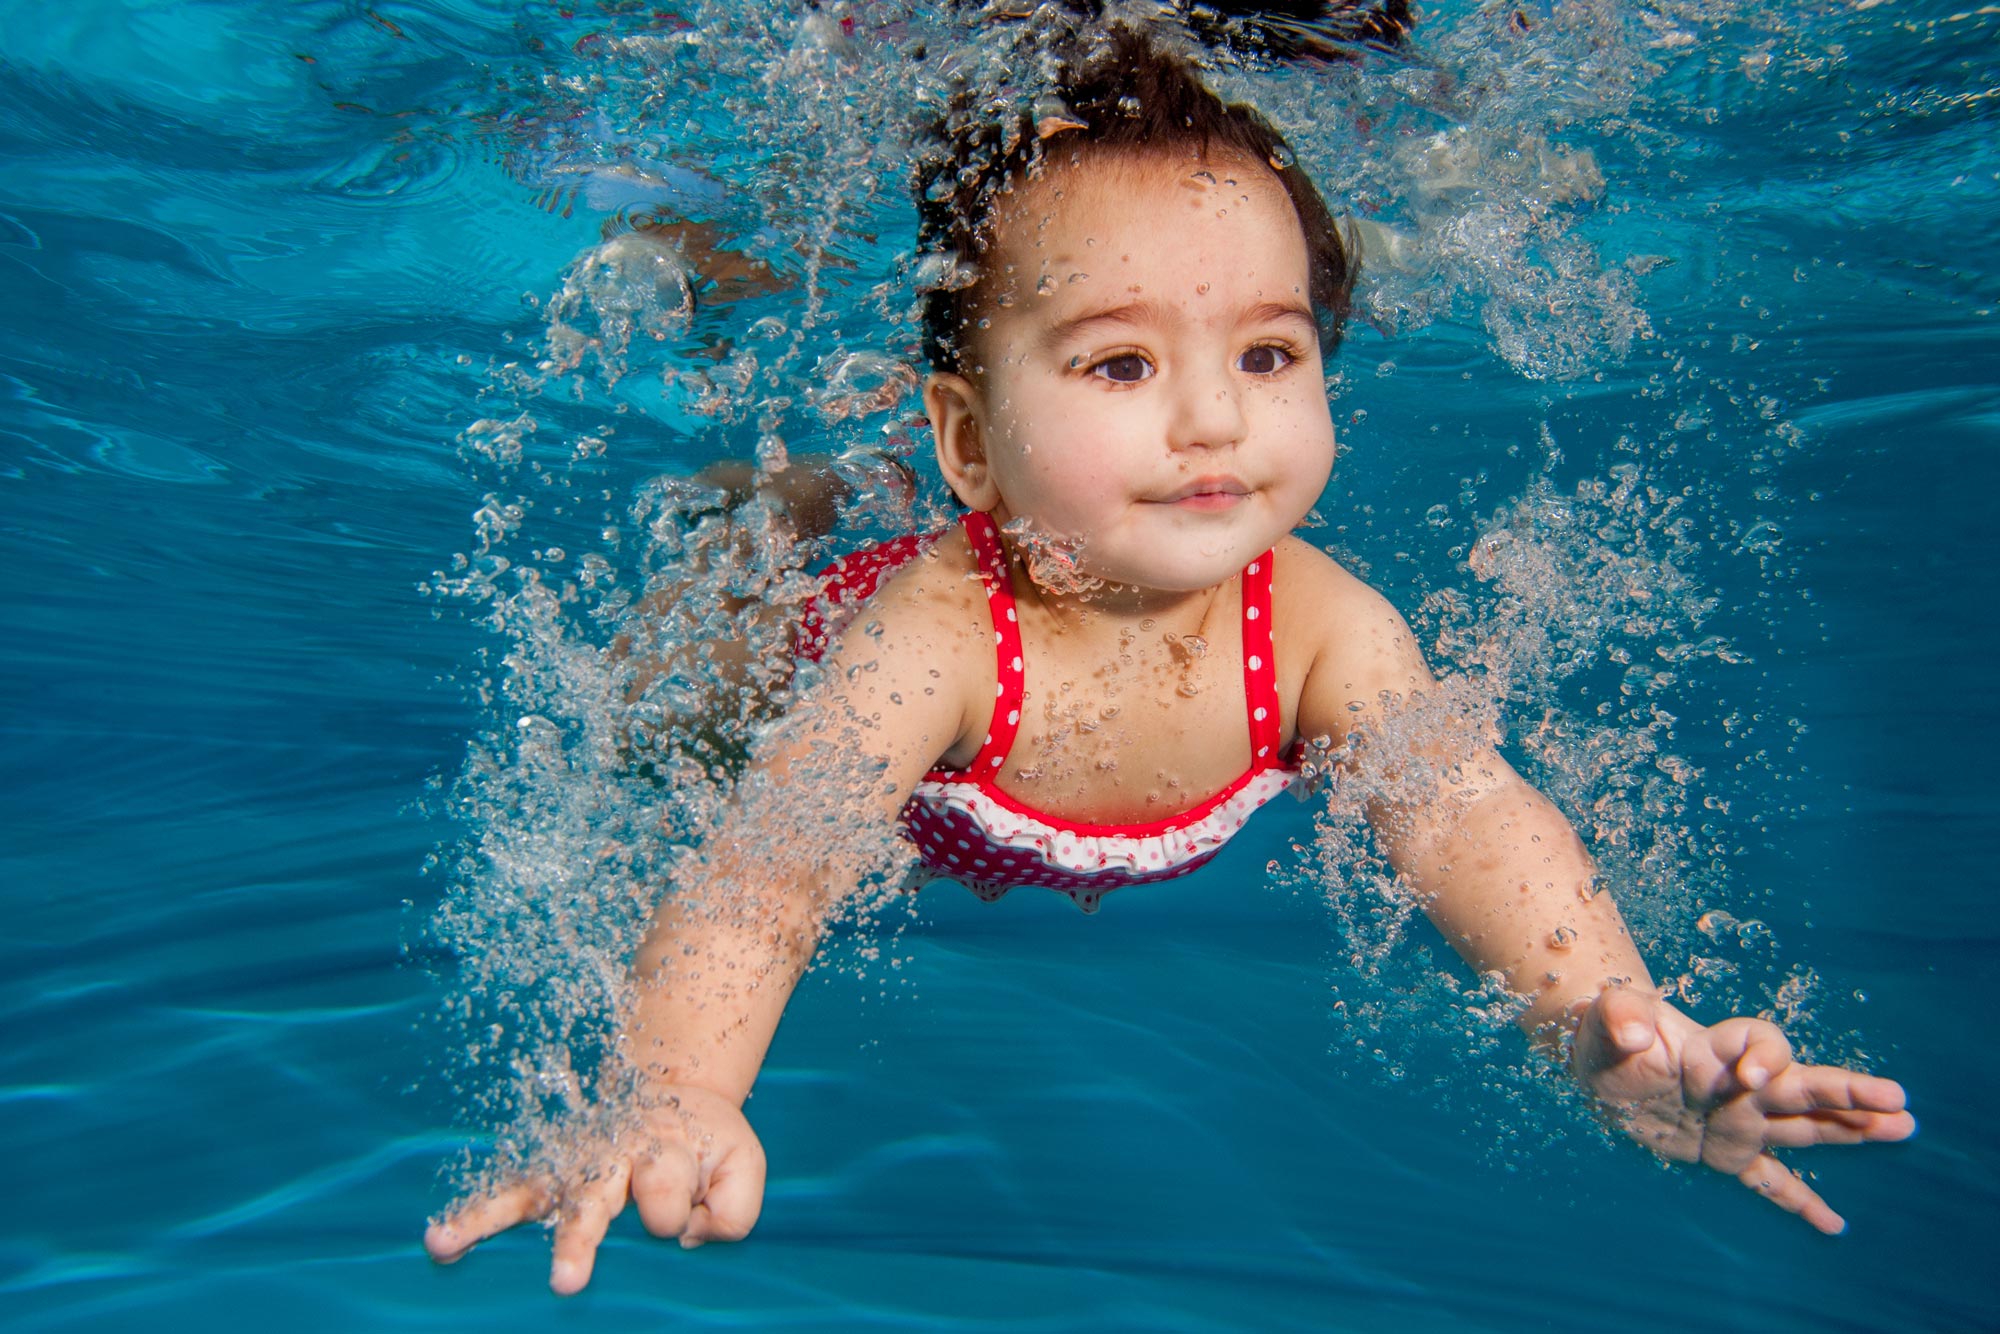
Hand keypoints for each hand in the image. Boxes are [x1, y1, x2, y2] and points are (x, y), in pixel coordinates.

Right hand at [423, 1084, 766, 1294]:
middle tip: (566, 1281)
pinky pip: (504, 1194)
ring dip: (487, 1220)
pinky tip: (437, 1241)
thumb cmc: (705, 1142)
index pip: (664, 1193)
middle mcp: (608, 1157)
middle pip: (593, 1198)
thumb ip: (733, 1210)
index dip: (675, 1207)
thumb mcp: (742, 1165)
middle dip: (581, 1240)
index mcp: (662, 1149)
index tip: (685, 1206)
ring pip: (529, 1192)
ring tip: (446, 1243)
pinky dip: (471, 1214)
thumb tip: (684, 1239)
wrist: (673, 1088)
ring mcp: (571, 1165)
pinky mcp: (546, 1175)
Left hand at [1570, 986, 1913, 1233]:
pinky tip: (1832, 1224)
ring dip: (1850, 1129)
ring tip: (1902, 1128)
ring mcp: (1738, 1121)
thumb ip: (1619, 1015)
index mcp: (1713, 1049)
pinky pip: (1769, 1179)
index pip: (1758, 1041)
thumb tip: (1637, 1033)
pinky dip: (1798, 1201)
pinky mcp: (1725, 1154)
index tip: (1755, 1075)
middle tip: (1897, 1100)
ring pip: (1802, 1126)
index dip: (1765, 1054)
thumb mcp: (1605, 1017)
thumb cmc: (1608, 1034)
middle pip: (1801, 1085)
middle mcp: (1738, 1085)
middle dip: (1847, 1093)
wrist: (1603, 1067)